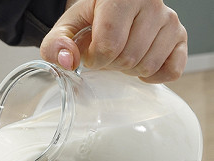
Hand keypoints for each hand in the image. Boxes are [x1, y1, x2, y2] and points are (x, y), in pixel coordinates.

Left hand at [39, 0, 187, 82]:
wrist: (113, 11)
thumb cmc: (91, 20)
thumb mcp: (67, 28)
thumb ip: (56, 44)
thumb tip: (67, 61)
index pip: (109, 44)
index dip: (94, 59)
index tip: (89, 54)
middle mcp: (151, 4)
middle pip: (128, 57)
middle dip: (110, 65)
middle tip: (105, 55)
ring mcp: (170, 20)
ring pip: (148, 66)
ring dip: (129, 71)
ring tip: (121, 55)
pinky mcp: (181, 36)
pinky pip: (173, 70)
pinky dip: (154, 76)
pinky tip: (140, 66)